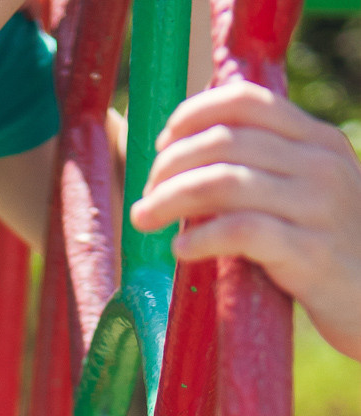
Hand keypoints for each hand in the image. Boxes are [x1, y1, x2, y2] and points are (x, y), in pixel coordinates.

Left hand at [131, 83, 360, 361]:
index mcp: (318, 141)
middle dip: (171, 165)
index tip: (162, 144)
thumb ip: (267, 174)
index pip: (247, 101)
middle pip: (226, 142)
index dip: (194, 115)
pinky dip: (202, 238)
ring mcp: (318, 207)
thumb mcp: (308, 197)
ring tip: (144, 218)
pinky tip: (180, 249)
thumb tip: (189, 170)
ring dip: (171, 199)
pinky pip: (242, 232)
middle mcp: (321, 164)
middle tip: (146, 194)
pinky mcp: (310, 255)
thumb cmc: (330, 254)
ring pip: (226, 182)